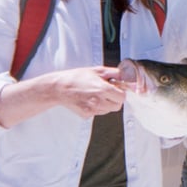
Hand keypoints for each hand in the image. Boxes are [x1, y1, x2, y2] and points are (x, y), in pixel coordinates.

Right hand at [0, 66, 125, 127]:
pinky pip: (98, 113)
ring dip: (106, 103)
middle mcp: (98, 102)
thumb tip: (127, 77)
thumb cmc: (78, 77)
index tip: (116, 88)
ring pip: (108, 110)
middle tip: (107, 92)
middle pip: (117, 106)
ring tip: (95, 94)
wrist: (59, 88)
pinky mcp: (86, 115)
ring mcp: (92, 110)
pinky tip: (89, 99)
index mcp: (103, 89)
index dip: (120, 92)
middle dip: (115, 99)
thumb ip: (115, 73)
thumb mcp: (97, 70)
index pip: (122, 97)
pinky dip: (97, 107)